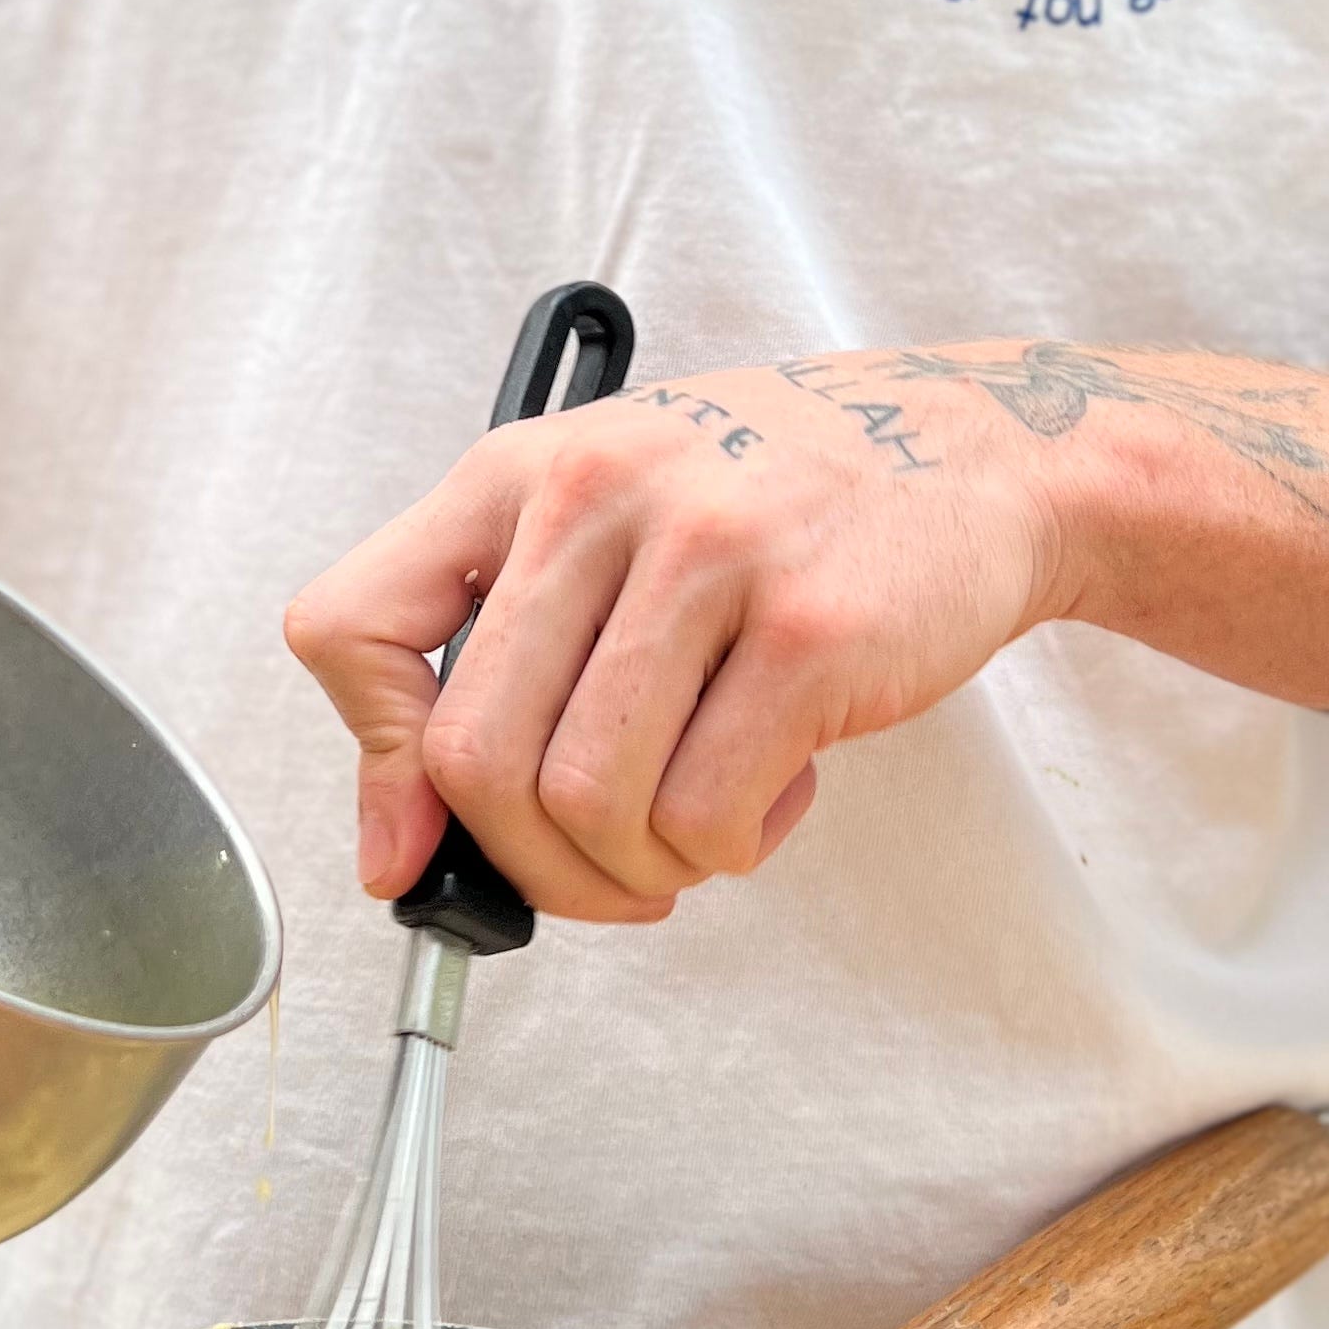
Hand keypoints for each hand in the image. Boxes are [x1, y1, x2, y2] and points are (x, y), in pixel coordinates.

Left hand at [284, 356, 1070, 922]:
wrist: (975, 453)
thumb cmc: (779, 501)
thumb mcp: (611, 518)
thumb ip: (499, 650)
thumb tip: (395, 846)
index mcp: (523, 468)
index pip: (353, 624)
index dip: (373, 762)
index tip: (420, 837)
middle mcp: (599, 494)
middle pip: (473, 758)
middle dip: (529, 863)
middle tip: (599, 875)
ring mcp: (706, 555)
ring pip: (583, 801)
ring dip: (634, 867)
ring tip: (694, 831)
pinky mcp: (808, 632)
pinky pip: (702, 816)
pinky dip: (723, 850)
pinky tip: (765, 798)